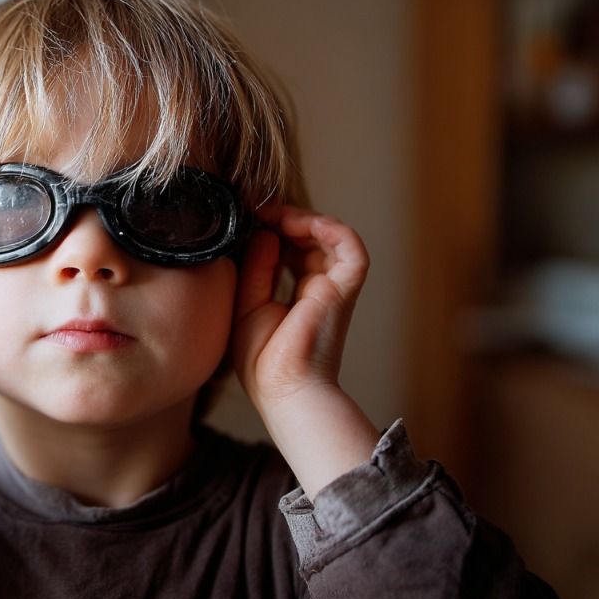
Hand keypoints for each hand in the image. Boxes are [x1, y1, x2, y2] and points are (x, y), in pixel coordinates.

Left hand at [232, 205, 367, 405]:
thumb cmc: (263, 360)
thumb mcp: (248, 304)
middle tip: (257, 209)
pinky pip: (351, 248)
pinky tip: (301, 222)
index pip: (292, 249)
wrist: (281, 390)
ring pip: (330, 237)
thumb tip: (264, 233)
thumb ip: (256, 268)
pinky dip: (331, 228)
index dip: (273, 229)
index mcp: (299, 294)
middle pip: (310, 238)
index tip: (249, 217)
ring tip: (274, 214)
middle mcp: (320, 287)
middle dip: (285, 219)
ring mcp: (334, 287)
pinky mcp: (344, 289)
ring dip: (303, 218)